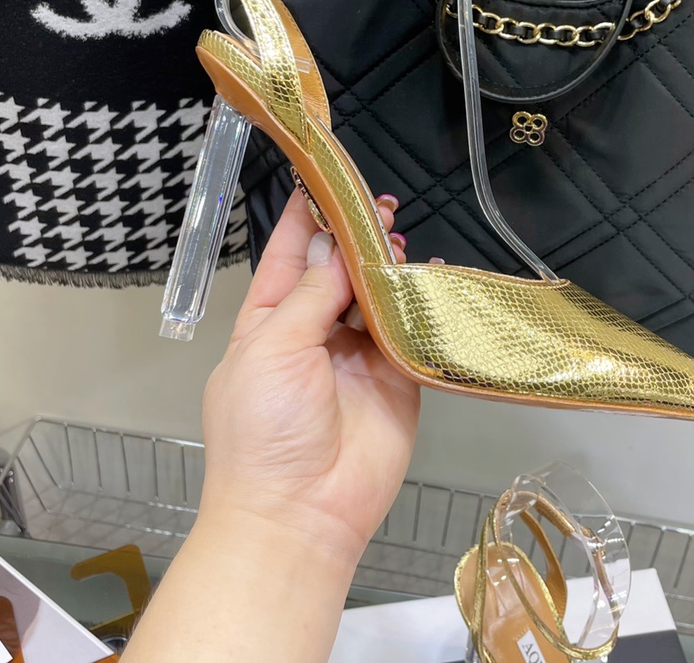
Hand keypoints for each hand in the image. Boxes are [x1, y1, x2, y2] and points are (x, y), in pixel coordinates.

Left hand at [199, 190, 420, 564]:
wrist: (300, 515)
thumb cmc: (263, 433)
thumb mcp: (272, 349)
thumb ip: (311, 295)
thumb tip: (338, 249)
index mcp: (268, 322)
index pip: (289, 256)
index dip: (306, 218)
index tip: (324, 178)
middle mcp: (312, 332)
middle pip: (337, 269)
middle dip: (355, 235)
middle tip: (380, 208)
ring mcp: (355, 355)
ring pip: (375, 294)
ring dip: (386, 264)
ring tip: (400, 237)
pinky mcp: (395, 378)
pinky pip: (410, 330)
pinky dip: (420, 301)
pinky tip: (430, 275)